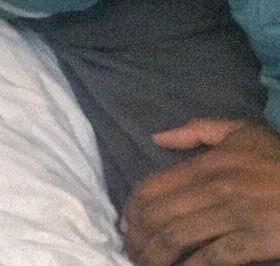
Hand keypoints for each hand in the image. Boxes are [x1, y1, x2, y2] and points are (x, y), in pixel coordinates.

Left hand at [121, 118, 279, 265]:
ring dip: (156, 256)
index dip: (131, 212)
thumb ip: (199, 131)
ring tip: (148, 265)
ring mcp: (236, 215)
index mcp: (208, 163)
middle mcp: (216, 187)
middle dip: (139, 239)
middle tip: (133, 253)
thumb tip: (158, 138)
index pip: (152, 187)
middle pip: (159, 216)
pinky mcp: (257, 240)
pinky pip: (213, 257)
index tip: (126, 227)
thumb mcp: (245, 133)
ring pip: (177, 237)